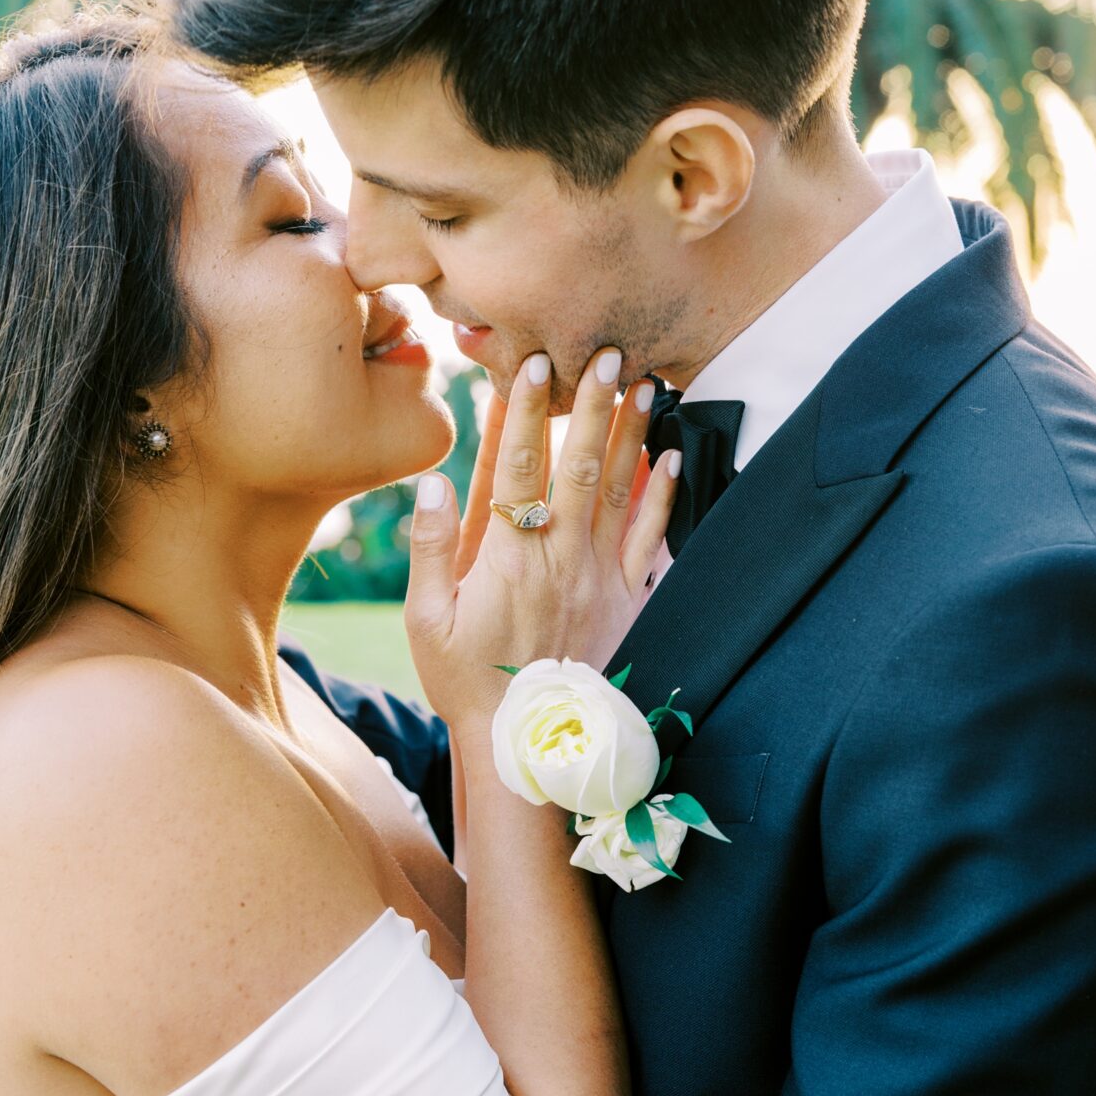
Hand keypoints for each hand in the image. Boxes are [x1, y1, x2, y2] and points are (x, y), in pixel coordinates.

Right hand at [407, 349, 678, 732]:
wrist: (524, 745)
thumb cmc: (466, 683)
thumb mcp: (427, 621)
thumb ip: (429, 547)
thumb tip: (433, 481)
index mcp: (508, 557)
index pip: (518, 466)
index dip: (526, 410)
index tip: (533, 362)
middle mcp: (561, 557)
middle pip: (578, 465)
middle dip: (592, 403)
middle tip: (605, 350)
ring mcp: (600, 578)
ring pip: (620, 490)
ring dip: (631, 433)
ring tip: (643, 383)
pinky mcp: (628, 601)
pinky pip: (652, 540)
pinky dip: (663, 495)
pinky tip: (669, 457)